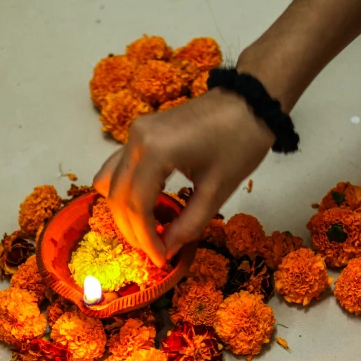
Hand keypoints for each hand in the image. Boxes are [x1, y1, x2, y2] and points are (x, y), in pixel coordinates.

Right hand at [93, 88, 273, 265]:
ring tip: (146, 232)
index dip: (145, 239)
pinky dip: (123, 191)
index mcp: (154, 152)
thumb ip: (188, 225)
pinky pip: (117, 168)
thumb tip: (165, 251)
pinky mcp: (139, 132)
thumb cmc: (240, 142)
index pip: (137, 207)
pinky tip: (142, 207)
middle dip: (132, 231)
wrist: (250, 101)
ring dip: (123, 212)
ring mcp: (134, 133)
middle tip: (154, 251)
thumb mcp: (216, 191)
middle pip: (117, 197)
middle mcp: (135, 140)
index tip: (160, 260)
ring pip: (110, 183)